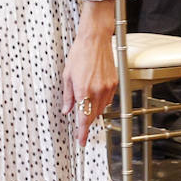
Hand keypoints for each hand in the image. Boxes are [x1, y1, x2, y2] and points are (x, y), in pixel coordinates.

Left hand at [61, 0, 116, 145]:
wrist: (95, 39)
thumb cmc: (80, 54)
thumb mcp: (67, 76)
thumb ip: (67, 96)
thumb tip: (67, 110)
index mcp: (83, 90)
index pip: (84, 119)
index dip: (82, 133)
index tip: (81, 141)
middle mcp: (98, 91)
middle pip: (93, 116)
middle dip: (86, 121)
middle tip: (79, 125)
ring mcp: (108, 87)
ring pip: (101, 109)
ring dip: (93, 111)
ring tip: (86, 104)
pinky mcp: (114, 83)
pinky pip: (108, 99)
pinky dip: (101, 102)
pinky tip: (95, 95)